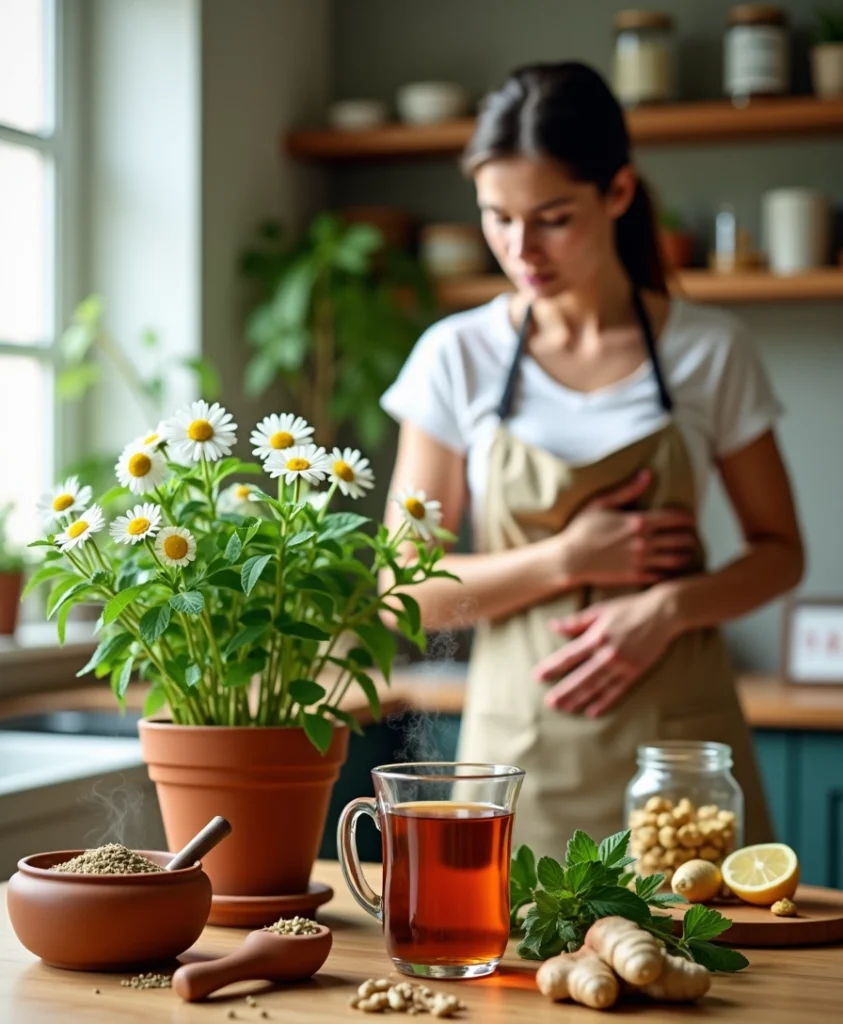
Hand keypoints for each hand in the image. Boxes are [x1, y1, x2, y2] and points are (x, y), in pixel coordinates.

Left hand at [532, 588, 678, 717]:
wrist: (664, 613)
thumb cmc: (629, 608)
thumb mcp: (600, 610)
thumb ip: (576, 622)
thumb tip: (552, 626)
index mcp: (596, 637)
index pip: (569, 656)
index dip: (552, 667)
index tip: (537, 677)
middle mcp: (607, 653)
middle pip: (581, 676)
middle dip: (564, 690)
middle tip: (549, 703)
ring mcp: (622, 665)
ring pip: (597, 687)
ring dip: (580, 699)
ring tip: (565, 709)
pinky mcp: (635, 672)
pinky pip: (617, 691)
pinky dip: (604, 702)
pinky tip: (592, 712)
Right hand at [560, 469, 697, 587]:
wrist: (570, 559)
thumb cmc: (582, 529)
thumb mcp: (602, 503)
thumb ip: (628, 490)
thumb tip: (647, 473)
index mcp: (638, 522)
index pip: (674, 518)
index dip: (687, 518)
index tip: (692, 519)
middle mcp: (644, 542)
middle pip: (679, 539)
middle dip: (690, 537)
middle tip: (693, 537)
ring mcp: (641, 560)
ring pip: (675, 559)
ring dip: (685, 555)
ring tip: (689, 553)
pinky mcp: (635, 576)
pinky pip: (661, 575)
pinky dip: (671, 572)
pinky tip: (673, 570)